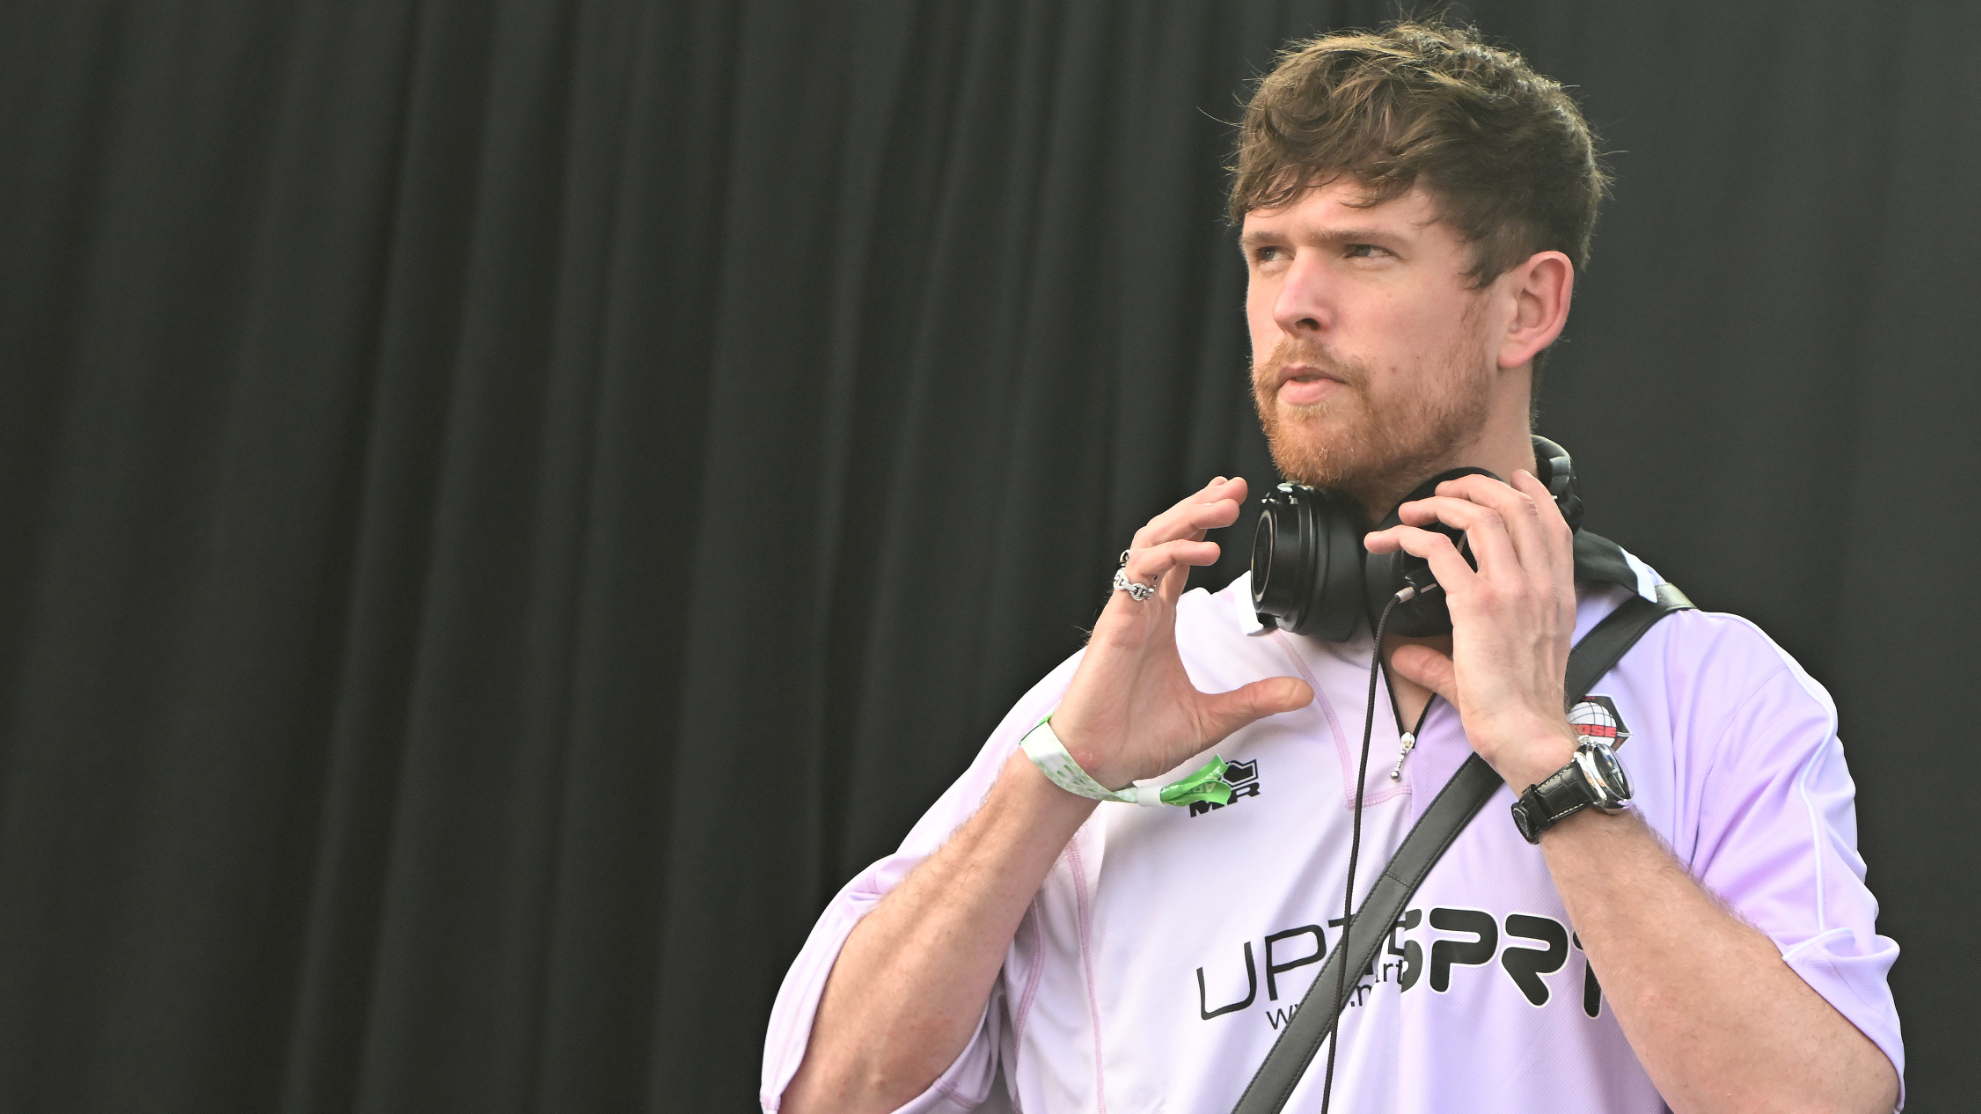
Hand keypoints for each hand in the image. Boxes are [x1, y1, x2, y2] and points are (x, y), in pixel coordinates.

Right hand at [1049, 477, 1311, 788]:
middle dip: (1200, 507)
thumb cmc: (1137, 739)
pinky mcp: (1117, 620)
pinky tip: (1203, 549)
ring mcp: (1127, 609)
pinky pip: (1140, 572)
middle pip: (1168, 537)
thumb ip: (1256, 700)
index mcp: (1158, 619)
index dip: (1202, 524)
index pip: (1179, 555)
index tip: (1233, 500)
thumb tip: (1303, 693)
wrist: (1099, 762)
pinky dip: (1171, 553)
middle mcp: (1142, 606)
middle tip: (1236, 486)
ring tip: (1223, 504)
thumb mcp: (1212, 717)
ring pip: (1153, 542)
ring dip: (1188, 518)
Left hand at [1362, 471, 1580, 790]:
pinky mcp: (1478, 605)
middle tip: (1446, 492)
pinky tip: (1395, 540)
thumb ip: (1448, 655)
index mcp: (1557, 594)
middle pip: (1515, 507)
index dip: (1532, 492)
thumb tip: (1405, 655)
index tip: (1511, 480)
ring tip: (1413, 511)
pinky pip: (1439, 551)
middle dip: (1475, 488)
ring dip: (1441, 504)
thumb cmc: (1523, 707)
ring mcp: (1512, 592)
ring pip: (1479, 518)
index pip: (1553, 524)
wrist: (1528, 736)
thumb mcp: (1504, 667)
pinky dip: (1411, 537)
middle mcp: (1540, 585)